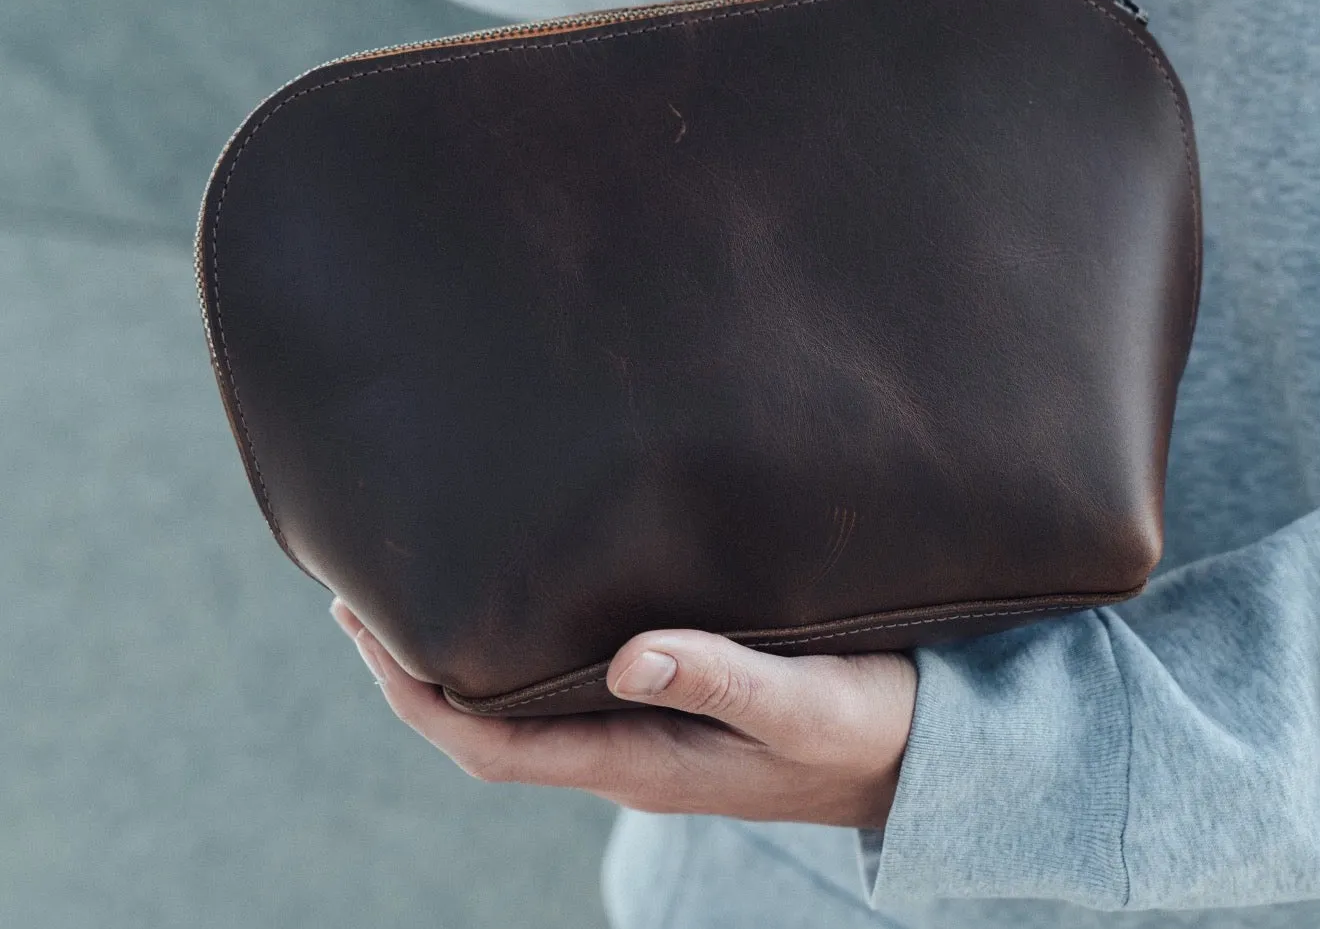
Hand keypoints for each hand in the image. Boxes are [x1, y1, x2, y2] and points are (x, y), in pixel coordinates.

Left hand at [330, 598, 917, 828]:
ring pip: (522, 708)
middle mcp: (628, 752)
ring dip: (461, 661)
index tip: (366, 633)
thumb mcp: (803, 701)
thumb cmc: (869, 726)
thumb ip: (720, 677)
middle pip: (486, 728)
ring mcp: (648, 733)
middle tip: (360, 597)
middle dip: (415, 672)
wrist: (925, 755)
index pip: (493, 746)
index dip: (419, 697)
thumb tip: (625, 657)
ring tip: (419, 592)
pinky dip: (521, 648)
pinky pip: (568, 689)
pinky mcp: (674, 707)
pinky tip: (522, 602)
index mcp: (641, 760)